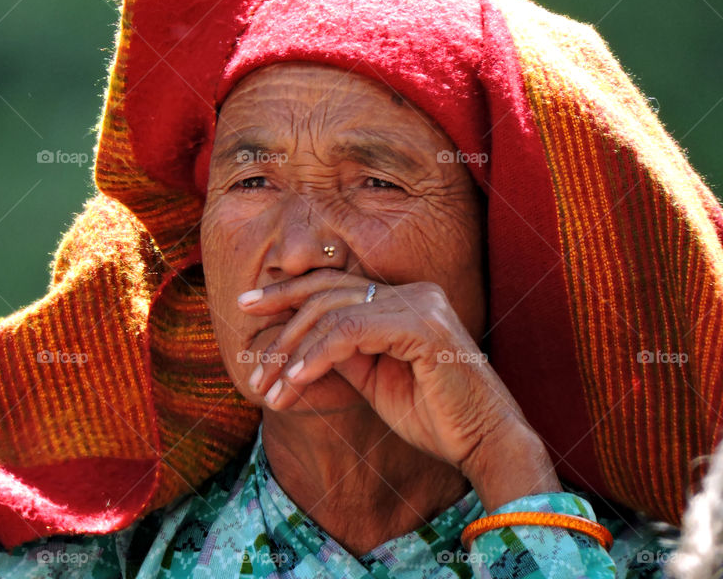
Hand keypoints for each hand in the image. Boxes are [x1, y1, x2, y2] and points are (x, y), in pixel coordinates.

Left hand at [240, 269, 559, 505]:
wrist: (483, 443)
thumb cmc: (433, 415)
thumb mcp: (373, 378)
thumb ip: (341, 352)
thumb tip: (295, 341)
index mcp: (403, 298)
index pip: (334, 284)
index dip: (287, 292)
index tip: (248, 307)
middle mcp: (412, 292)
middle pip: (327, 290)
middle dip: (279, 313)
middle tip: (245, 342)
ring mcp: (419, 304)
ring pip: (332, 312)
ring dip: (292, 351)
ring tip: (268, 387)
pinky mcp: (421, 326)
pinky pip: (350, 332)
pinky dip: (316, 356)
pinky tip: (294, 381)